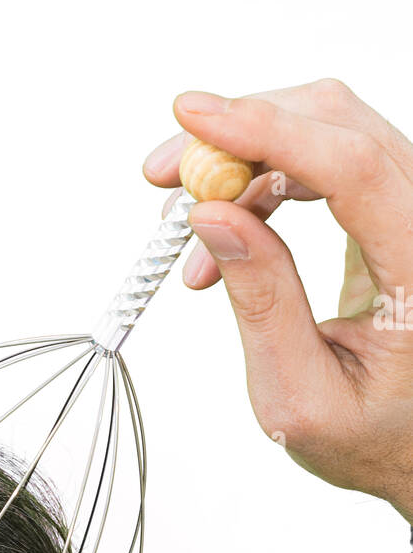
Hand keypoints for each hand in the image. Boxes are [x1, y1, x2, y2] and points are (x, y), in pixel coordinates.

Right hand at [143, 79, 412, 522]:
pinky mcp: (393, 206)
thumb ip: (262, 303)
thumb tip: (210, 214)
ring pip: (327, 129)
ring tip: (183, 222)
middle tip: (163, 177)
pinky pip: (326, 158)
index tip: (192, 116)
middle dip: (241, 133)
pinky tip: (223, 229)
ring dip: (243, 160)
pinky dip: (261, 180)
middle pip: (339, 125)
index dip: (268, 131)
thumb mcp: (301, 397)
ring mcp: (412, 208)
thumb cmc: (369, 436)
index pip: (354, 166)